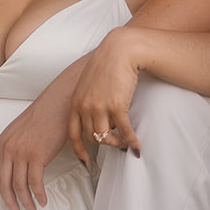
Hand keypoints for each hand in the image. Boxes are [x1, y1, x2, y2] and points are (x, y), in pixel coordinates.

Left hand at [0, 86, 71, 209]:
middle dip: (8, 201)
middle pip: (3, 183)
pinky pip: (35, 183)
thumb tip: (15, 168)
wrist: (57, 105)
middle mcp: (7, 149)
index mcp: (1, 143)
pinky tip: (42, 200)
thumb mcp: (18, 131)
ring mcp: (21, 153)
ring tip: (31, 209)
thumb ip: (13, 148)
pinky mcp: (37, 156)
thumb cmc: (42, 116)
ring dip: (25, 201)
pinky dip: (38, 195)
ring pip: (19, 186)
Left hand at [69, 27, 142, 155]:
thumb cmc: (107, 63)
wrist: (120, 50)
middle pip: (91, 137)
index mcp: (75, 101)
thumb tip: (98, 119)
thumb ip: (88, 100)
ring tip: (126, 144)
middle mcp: (84, 106)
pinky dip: (131, 141)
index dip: (79, 149)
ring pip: (106, 137)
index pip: (73, 132)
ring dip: (118, 143)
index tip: (85, 159)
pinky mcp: (116, 106)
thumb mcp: (89, 82)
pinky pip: (124, 131)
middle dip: (105, 144)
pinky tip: (136, 146)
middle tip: (116, 144)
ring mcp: (99, 107)